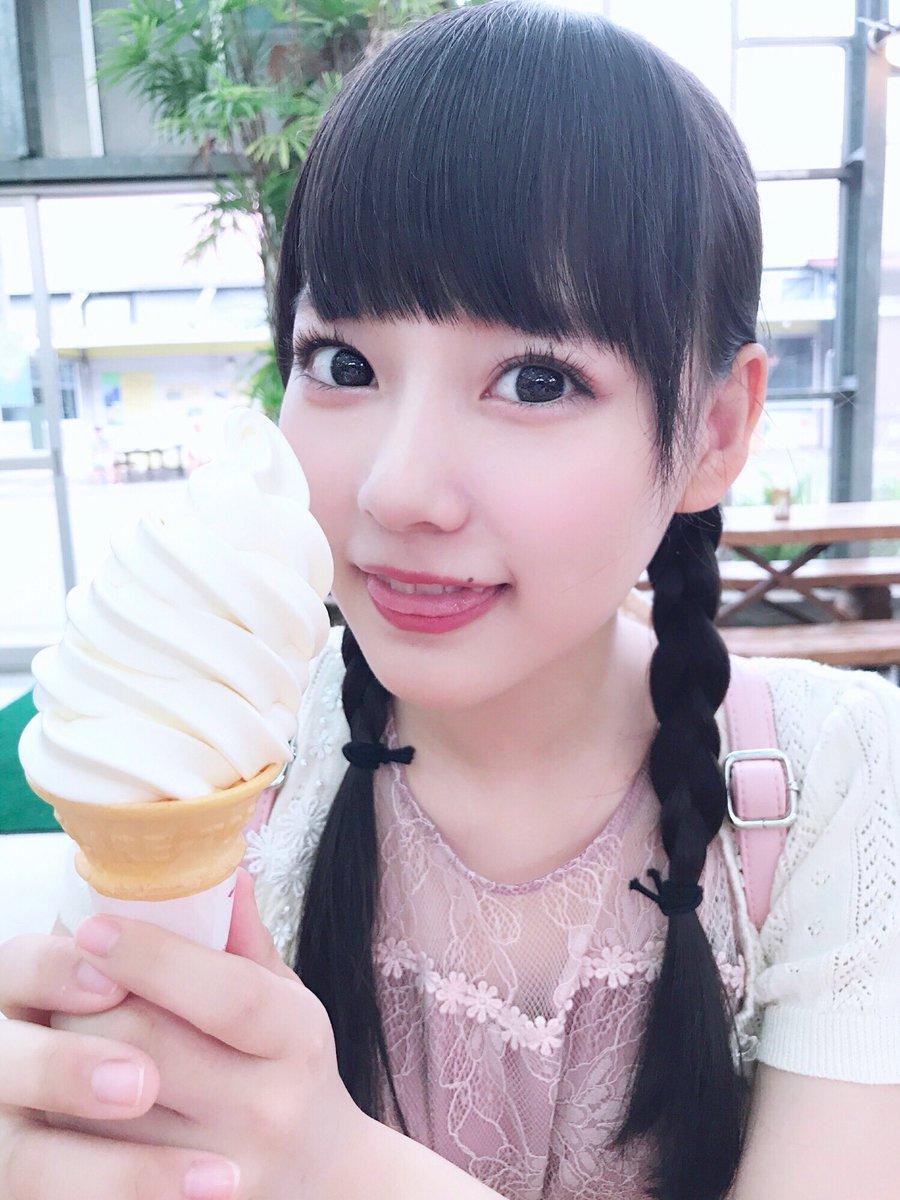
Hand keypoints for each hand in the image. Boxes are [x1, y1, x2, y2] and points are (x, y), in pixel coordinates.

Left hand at [0, 869, 367, 1199]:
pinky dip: (70, 1118)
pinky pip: (98, 1157)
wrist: (320, 1177)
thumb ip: (246, 938)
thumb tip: (222, 867)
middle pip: (150, 1044)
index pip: (225, 993)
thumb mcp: (288, 997)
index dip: (154, 957)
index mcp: (298, 1037)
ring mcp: (224, 1172)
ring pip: (106, 1106)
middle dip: (91, 1000)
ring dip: (69, 1057)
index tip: (95, 925)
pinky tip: (70, 1091)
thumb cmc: (292, 1067)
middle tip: (68, 973)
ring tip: (65, 1025)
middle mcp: (267, 1108)